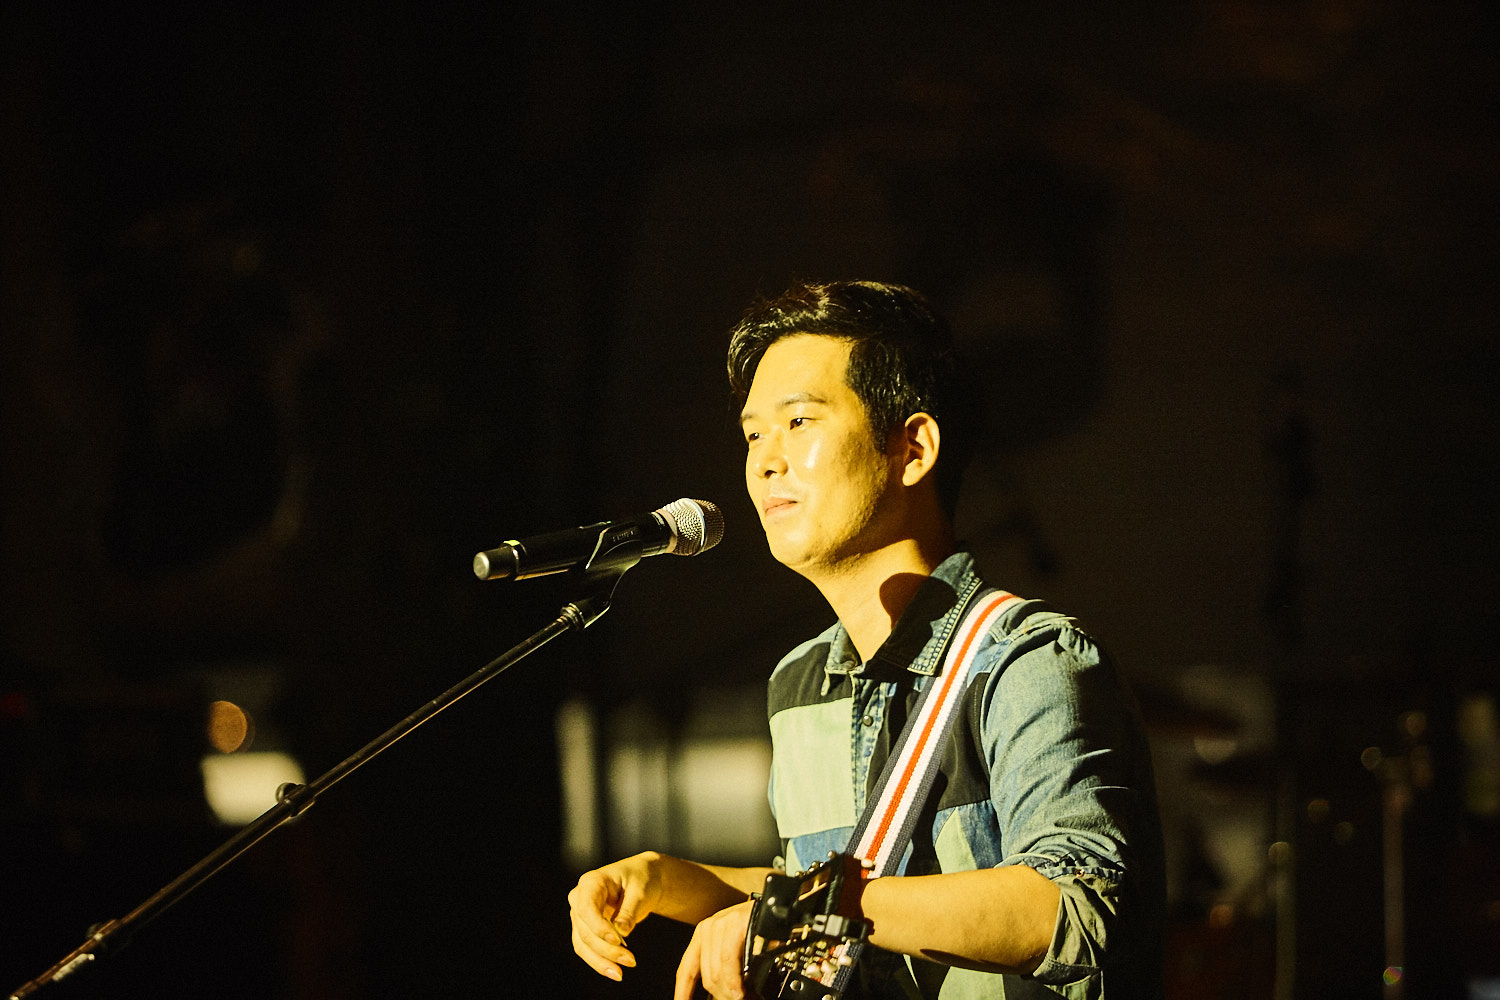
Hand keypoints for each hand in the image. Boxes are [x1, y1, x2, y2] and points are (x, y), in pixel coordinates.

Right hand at [568, 853, 665, 981]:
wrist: (644, 879)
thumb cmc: (642, 879)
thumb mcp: (641, 891)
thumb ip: (629, 910)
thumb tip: (621, 932)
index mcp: (591, 882)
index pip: (587, 909)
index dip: (599, 928)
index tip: (619, 941)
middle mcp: (579, 898)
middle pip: (585, 930)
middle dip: (606, 949)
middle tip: (631, 961)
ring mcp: (580, 914)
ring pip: (582, 944)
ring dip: (600, 961)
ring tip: (621, 974)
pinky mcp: (585, 928)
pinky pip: (587, 949)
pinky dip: (599, 961)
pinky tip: (615, 972)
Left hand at [675, 899, 753, 999]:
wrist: (779, 908)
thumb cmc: (759, 928)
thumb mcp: (735, 948)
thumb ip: (722, 968)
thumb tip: (719, 993)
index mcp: (703, 934)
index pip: (686, 969)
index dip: (683, 991)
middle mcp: (709, 927)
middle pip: (706, 975)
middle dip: (721, 994)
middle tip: (738, 999)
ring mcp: (721, 924)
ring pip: (717, 971)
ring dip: (730, 991)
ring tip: (742, 996)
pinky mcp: (735, 923)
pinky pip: (729, 961)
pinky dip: (734, 980)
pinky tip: (740, 990)